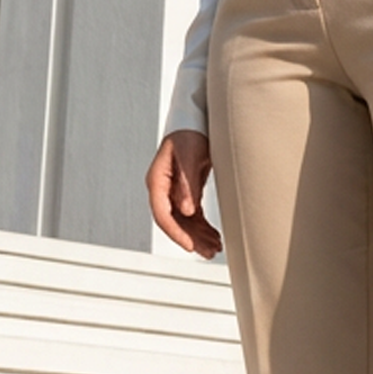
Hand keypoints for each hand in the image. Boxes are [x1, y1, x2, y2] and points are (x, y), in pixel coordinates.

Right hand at [146, 130, 221, 257]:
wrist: (196, 121)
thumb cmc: (190, 134)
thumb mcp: (191, 156)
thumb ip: (187, 183)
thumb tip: (186, 210)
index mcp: (157, 180)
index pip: (162, 213)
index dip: (175, 232)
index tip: (189, 246)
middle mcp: (163, 189)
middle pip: (174, 221)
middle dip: (191, 239)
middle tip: (209, 252)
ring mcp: (174, 192)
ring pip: (184, 221)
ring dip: (199, 236)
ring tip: (215, 248)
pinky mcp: (186, 192)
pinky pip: (193, 215)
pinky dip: (203, 227)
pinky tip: (214, 236)